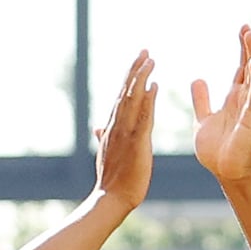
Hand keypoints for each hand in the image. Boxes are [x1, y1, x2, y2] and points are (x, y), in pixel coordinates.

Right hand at [92, 50, 160, 208]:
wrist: (111, 198)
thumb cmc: (113, 179)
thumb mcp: (107, 153)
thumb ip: (103, 136)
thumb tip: (97, 126)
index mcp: (112, 127)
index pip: (122, 97)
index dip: (129, 78)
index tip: (138, 62)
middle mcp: (116, 125)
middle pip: (126, 91)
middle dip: (135, 70)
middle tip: (145, 51)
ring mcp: (125, 132)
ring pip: (132, 99)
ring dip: (141, 78)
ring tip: (150, 60)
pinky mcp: (136, 142)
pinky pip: (142, 117)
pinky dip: (147, 100)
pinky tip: (154, 86)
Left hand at [192, 27, 250, 190]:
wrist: (225, 173)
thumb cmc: (217, 151)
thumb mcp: (203, 119)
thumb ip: (202, 100)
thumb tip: (197, 80)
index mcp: (233, 100)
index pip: (240, 69)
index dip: (241, 49)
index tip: (241, 30)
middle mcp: (244, 100)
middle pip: (249, 67)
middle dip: (248, 46)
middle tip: (246, 26)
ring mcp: (250, 108)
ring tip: (250, 35)